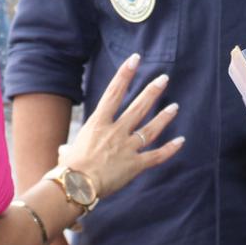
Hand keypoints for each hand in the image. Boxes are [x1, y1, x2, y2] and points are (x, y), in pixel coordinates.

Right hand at [57, 53, 182, 198]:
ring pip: (151, 129)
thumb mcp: (67, 152)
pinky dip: (170, 149)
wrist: (76, 186)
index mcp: (98, 123)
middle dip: (152, 91)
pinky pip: (156, 156)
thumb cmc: (67, 169)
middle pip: (138, 107)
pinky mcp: (135, 165)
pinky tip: (181, 141)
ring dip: (164, 117)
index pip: (113, 92)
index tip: (135, 59)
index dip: (125, 74)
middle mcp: (115, 132)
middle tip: (163, 78)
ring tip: (175, 106)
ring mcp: (127, 148)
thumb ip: (70, 149)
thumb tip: (64, 152)